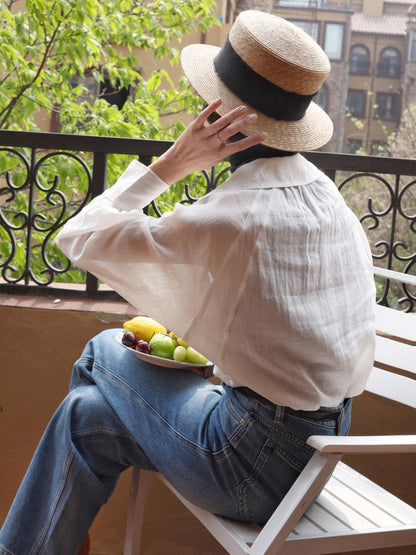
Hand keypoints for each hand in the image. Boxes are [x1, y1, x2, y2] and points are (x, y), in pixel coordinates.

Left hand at [149, 99, 266, 184]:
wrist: (177, 163)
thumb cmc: (197, 162)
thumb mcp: (213, 161)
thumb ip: (223, 151)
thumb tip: (235, 143)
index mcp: (219, 154)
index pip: (239, 146)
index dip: (252, 140)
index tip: (264, 134)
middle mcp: (212, 144)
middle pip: (231, 132)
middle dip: (244, 124)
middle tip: (255, 117)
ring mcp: (203, 135)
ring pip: (220, 123)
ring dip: (233, 115)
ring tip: (243, 108)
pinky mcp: (193, 128)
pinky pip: (203, 116)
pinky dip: (211, 108)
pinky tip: (220, 101)